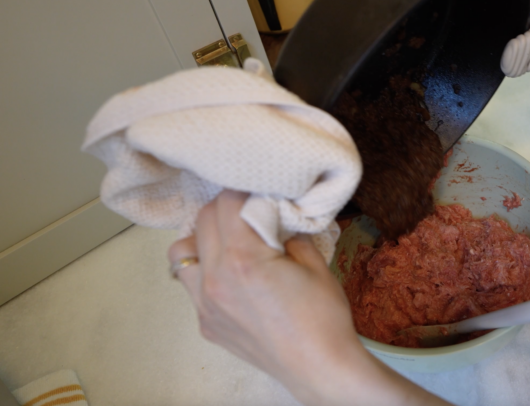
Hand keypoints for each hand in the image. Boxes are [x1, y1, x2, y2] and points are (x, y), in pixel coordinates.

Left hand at [168, 190, 449, 405]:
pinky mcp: (207, 324)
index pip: (227, 202)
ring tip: (231, 241)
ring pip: (182, 253)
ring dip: (203, 238)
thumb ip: (288, 233)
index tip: (260, 186)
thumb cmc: (323, 317)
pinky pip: (192, 286)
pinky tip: (236, 277)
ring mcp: (205, 305)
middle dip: (225, 207)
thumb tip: (275, 216)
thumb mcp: (314, 263)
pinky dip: (207, 271)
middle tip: (250, 208)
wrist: (320, 367)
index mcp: (242, 258)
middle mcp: (214, 279)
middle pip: (202, 220)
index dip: (244, 188)